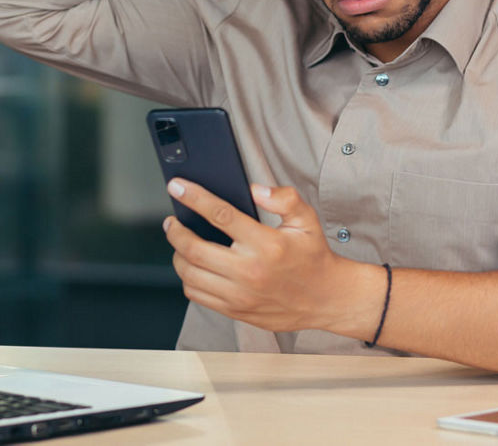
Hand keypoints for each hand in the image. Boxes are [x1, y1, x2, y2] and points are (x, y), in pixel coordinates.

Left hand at [163, 178, 367, 332]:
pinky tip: (193, 267)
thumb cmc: (313, 257)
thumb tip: (255, 189)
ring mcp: (240, 295)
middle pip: (194, 249)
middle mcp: (250, 271)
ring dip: (178, 256)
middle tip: (172, 222)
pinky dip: (188, 279)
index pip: (220, 215)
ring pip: (190, 274)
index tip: (177, 187)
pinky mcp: (236, 311)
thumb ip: (284, 198)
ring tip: (180, 244)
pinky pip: (197, 295)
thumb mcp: (306, 220)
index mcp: (266, 244)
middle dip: (175, 231)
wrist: (326, 299)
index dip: (194, 198)